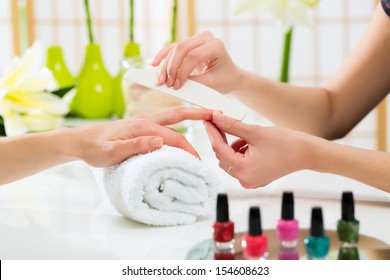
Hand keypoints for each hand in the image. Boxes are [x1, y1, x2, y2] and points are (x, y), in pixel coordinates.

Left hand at [69, 108, 213, 166]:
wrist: (80, 141)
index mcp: (141, 126)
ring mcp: (143, 122)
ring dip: (190, 115)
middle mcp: (145, 120)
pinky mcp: (140, 126)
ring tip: (205, 116)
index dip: (187, 149)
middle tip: (216, 114)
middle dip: (197, 114)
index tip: (198, 161)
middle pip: (177, 115)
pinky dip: (177, 122)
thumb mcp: (112, 151)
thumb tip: (159, 141)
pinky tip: (181, 127)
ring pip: (172, 116)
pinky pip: (164, 122)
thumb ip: (135, 145)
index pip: (172, 137)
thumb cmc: (95, 148)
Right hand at [152, 31, 240, 92]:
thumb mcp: (212, 84)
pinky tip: (154, 64)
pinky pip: (172, 48)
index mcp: (216, 46)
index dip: (182, 71)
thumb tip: (174, 85)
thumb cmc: (224, 80)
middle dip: (171, 67)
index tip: (176, 86)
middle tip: (165, 83)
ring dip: (165, 65)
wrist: (230, 75)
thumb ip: (195, 83)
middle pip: (181, 48)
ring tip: (160, 79)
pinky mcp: (189, 44)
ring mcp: (196, 39)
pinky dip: (163, 56)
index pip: (194, 56)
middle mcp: (206, 38)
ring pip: (175, 49)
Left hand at [204, 112, 311, 187]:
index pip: (218, 148)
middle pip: (222, 156)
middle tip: (223, 121)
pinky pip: (238, 164)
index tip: (207, 118)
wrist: (307, 154)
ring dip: (232, 146)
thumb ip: (231, 125)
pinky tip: (251, 144)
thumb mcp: (255, 132)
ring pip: (229, 160)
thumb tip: (215, 117)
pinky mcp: (254, 179)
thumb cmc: (286, 143)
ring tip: (247, 136)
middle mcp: (244, 180)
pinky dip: (240, 153)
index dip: (212, 131)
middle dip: (222, 138)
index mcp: (243, 170)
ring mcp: (249, 181)